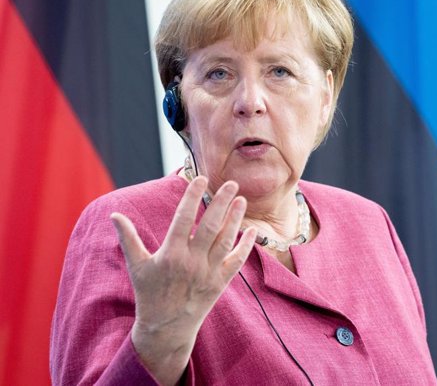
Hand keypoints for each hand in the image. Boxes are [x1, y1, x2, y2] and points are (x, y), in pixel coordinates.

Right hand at [110, 176, 256, 385]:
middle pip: (210, 227)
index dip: (192, 197)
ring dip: (235, 219)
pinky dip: (246, 246)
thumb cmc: (149, 294)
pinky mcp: (220, 283)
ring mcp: (208, 273)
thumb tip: (114, 215)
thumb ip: (128, 238)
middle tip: (232, 183)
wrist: (166, 329)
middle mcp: (191, 263)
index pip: (183, 219)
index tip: (200, 178)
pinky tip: (252, 230)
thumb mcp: (136, 266)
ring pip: (225, 241)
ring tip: (242, 199)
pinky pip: (236, 261)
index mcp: (170, 255)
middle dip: (221, 203)